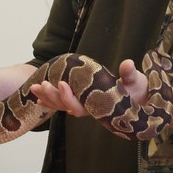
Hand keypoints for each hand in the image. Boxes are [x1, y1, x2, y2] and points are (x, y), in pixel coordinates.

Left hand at [28, 59, 146, 117]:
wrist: (138, 98)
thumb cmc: (137, 91)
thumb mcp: (136, 82)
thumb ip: (130, 75)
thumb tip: (128, 64)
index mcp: (100, 107)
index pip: (81, 107)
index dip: (69, 97)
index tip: (62, 83)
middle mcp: (89, 108)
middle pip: (66, 106)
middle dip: (53, 96)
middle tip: (42, 84)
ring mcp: (83, 104)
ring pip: (61, 106)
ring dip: (47, 97)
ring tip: (34, 87)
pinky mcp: (81, 100)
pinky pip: (62, 104)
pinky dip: (50, 100)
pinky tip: (38, 97)